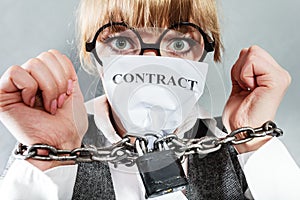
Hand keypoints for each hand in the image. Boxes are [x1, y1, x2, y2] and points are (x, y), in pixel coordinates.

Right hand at [0, 50, 87, 169]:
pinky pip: (16, 72)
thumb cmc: (69, 123)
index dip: (65, 72)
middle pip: (45, 56)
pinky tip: (31, 103)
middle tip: (58, 102)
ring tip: (47, 105)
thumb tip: (57, 56)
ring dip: (48, 87)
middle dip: (59, 82)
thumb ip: (65, 70)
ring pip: (34, 64)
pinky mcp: (2, 93)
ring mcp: (17, 86)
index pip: (54, 54)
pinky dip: (31, 88)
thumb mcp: (74, 91)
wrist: (62, 141)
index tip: (68, 92)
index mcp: (47, 78)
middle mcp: (32, 79)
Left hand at [222, 46, 290, 152]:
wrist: (243, 131)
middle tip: (244, 87)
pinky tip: (249, 89)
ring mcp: (279, 76)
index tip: (242, 86)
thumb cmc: (241, 116)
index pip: (250, 52)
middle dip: (240, 69)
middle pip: (251, 50)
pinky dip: (244, 75)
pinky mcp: (277, 80)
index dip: (239, 68)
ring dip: (241, 73)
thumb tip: (242, 56)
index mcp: (269, 75)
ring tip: (247, 89)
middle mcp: (276, 74)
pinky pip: (253, 62)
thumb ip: (243, 69)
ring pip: (252, 53)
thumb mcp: (238, 84)